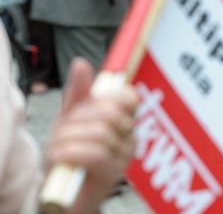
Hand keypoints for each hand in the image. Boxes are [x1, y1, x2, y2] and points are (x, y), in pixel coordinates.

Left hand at [44, 58, 138, 213]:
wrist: (59, 193)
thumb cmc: (68, 156)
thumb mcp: (70, 119)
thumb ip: (78, 93)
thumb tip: (82, 64)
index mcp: (123, 121)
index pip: (129, 98)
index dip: (109, 95)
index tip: (91, 100)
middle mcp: (129, 138)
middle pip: (112, 112)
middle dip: (79, 118)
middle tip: (64, 130)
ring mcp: (122, 157)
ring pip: (99, 132)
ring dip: (68, 139)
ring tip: (58, 148)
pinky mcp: (111, 175)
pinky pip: (95, 153)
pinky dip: (69, 152)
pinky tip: (59, 156)